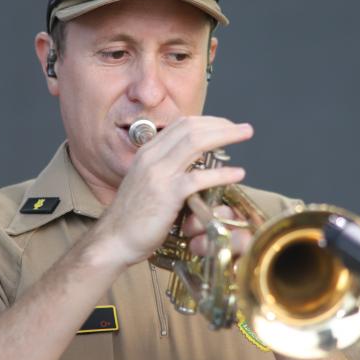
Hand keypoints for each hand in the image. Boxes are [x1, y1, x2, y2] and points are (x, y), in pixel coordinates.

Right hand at [89, 116, 253, 267]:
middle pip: (191, 128)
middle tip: (243, 129)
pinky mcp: (167, 194)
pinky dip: (222, 173)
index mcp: (147, 152)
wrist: (113, 239)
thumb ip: (166, 170)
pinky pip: (199, 178)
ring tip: (245, 135)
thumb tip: (191, 164)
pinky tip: (238, 174)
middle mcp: (152, 157)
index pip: (180, 125)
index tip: (225, 125)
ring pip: (196, 143)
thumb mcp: (147, 182)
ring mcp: (159, 174)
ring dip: (225, 136)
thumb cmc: (132, 216)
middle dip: (221, 124)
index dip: (207, 121)